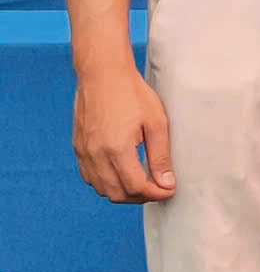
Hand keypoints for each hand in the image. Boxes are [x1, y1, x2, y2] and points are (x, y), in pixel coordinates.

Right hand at [73, 60, 173, 202]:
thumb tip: (166, 184)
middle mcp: (95, 154)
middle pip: (117, 193)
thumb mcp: (156, 123)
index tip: (169, 190)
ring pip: (101, 189)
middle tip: (158, 188)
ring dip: (122, 192)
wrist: (103, 74)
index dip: (155, 194)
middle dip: (140, 197)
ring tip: (143, 183)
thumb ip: (160, 157)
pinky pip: (90, 177)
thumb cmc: (132, 94)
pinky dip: (106, 183)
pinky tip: (122, 174)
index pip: (135, 187)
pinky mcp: (78, 147)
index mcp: (116, 149)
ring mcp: (83, 152)